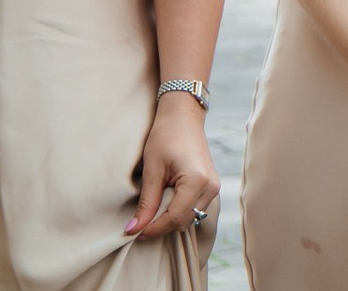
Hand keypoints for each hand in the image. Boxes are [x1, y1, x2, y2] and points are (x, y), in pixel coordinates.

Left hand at [127, 97, 219, 238]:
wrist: (183, 117)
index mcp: (197, 181)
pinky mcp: (211, 185)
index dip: (153, 229)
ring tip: (152, 206)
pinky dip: (178, 210)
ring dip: (170, 218)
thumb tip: (133, 230)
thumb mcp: (152, 170)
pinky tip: (165, 200)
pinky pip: (195, 208)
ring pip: (190, 218)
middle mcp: (211, 186)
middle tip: (140, 219)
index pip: (175, 218)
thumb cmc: (166, 136)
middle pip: (184, 222)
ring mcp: (214, 186)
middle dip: (161, 225)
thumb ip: (146, 202)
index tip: (133, 230)